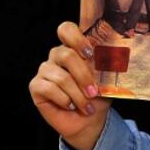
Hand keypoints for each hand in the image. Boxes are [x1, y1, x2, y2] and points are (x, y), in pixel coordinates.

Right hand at [28, 21, 113, 149]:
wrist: (89, 119)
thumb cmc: (97, 96)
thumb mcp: (106, 79)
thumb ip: (105, 66)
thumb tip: (112, 58)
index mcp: (74, 48)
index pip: (66, 29)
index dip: (76, 38)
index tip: (90, 53)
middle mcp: (57, 55)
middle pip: (65, 55)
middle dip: (83, 75)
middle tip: (94, 92)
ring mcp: (45, 70)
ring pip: (60, 76)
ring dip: (77, 94)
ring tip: (87, 106)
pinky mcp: (36, 86)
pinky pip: (48, 88)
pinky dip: (64, 100)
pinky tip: (71, 106)